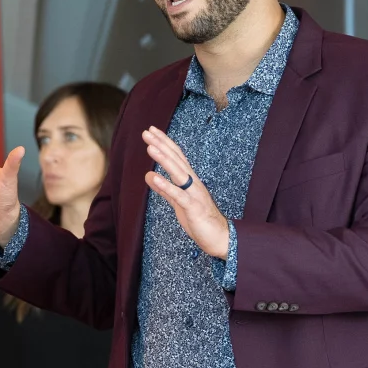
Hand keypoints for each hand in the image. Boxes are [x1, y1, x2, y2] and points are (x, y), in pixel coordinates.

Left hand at [143, 127, 229, 258]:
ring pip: (178, 173)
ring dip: (164, 159)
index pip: (176, 157)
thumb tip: (149, 176)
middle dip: (162, 145)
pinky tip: (154, 177)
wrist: (220, 237)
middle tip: (147, 132)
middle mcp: (193, 183)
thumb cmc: (199, 219)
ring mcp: (194, 194)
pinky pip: (178, 195)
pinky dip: (166, 186)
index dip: (164, 143)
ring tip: (150, 148)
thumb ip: (164, 189)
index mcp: (189, 181)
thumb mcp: (177, 202)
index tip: (151, 131)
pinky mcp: (193, 207)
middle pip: (176, 160)